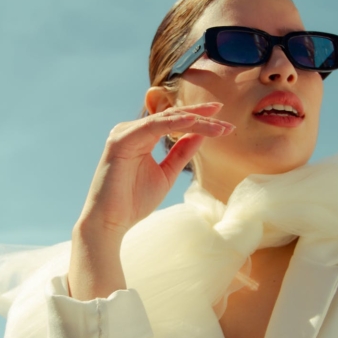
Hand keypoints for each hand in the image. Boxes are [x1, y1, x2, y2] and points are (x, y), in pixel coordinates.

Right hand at [76, 102, 234, 237]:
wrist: (110, 222)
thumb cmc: (133, 202)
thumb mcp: (166, 174)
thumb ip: (181, 154)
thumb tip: (201, 135)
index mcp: (141, 136)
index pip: (174, 121)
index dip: (199, 119)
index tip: (224, 123)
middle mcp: (131, 130)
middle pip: (172, 116)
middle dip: (202, 117)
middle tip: (227, 121)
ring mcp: (124, 133)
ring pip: (166, 119)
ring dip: (195, 120)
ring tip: (218, 125)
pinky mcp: (120, 140)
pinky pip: (152, 126)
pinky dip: (174, 123)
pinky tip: (193, 122)